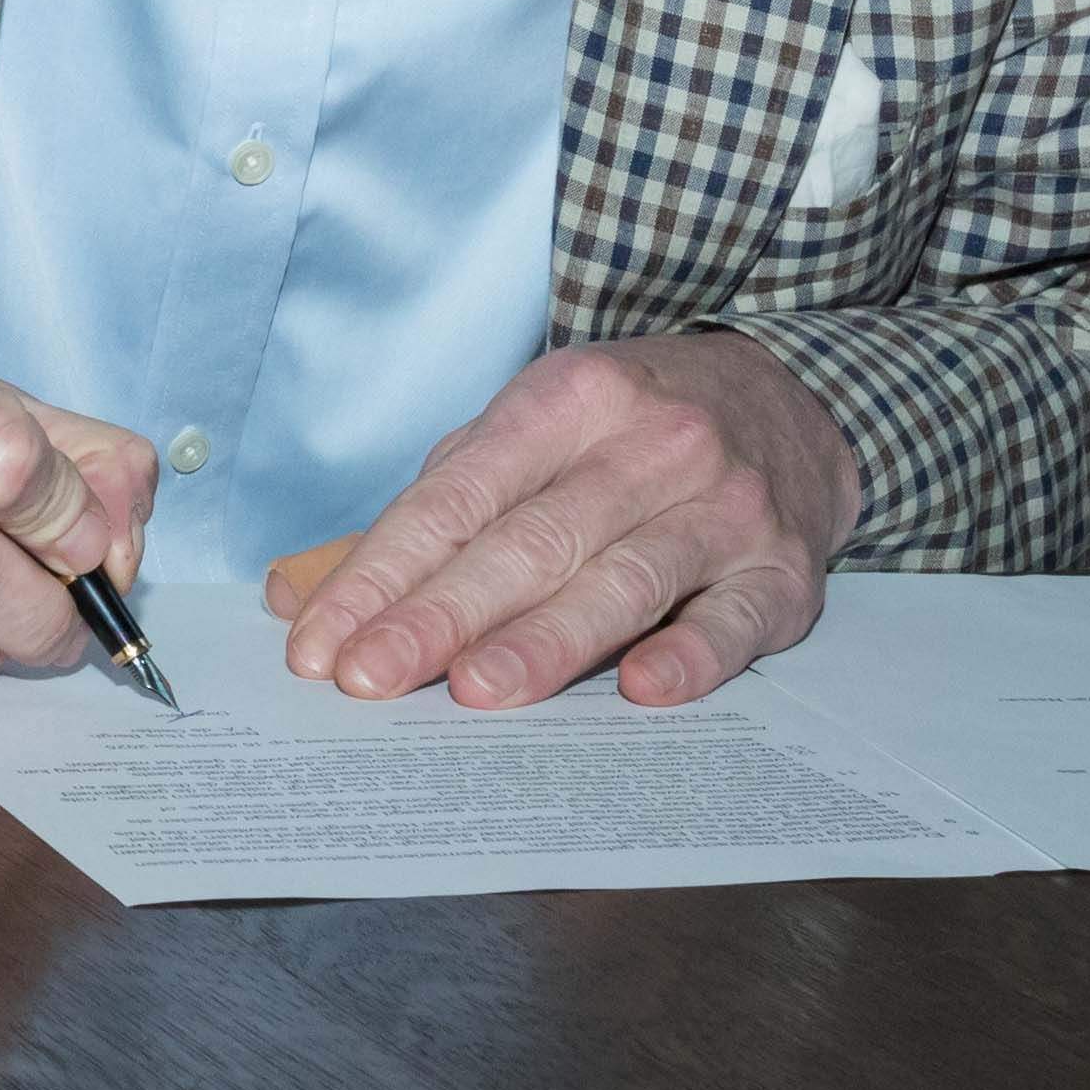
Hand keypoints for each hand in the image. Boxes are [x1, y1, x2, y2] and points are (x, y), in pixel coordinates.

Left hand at [273, 327, 858, 709]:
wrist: (791, 401)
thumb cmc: (625, 434)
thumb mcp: (528, 433)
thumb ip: (427, 512)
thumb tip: (298, 598)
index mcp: (568, 399)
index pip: (456, 496)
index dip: (384, 573)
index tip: (323, 644)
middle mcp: (650, 445)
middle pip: (531, 540)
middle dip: (442, 613)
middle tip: (371, 677)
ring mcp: (724, 506)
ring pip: (624, 579)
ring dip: (546, 641)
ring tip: (475, 691)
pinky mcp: (783, 572)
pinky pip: (734, 620)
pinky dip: (691, 657)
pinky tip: (642, 691)